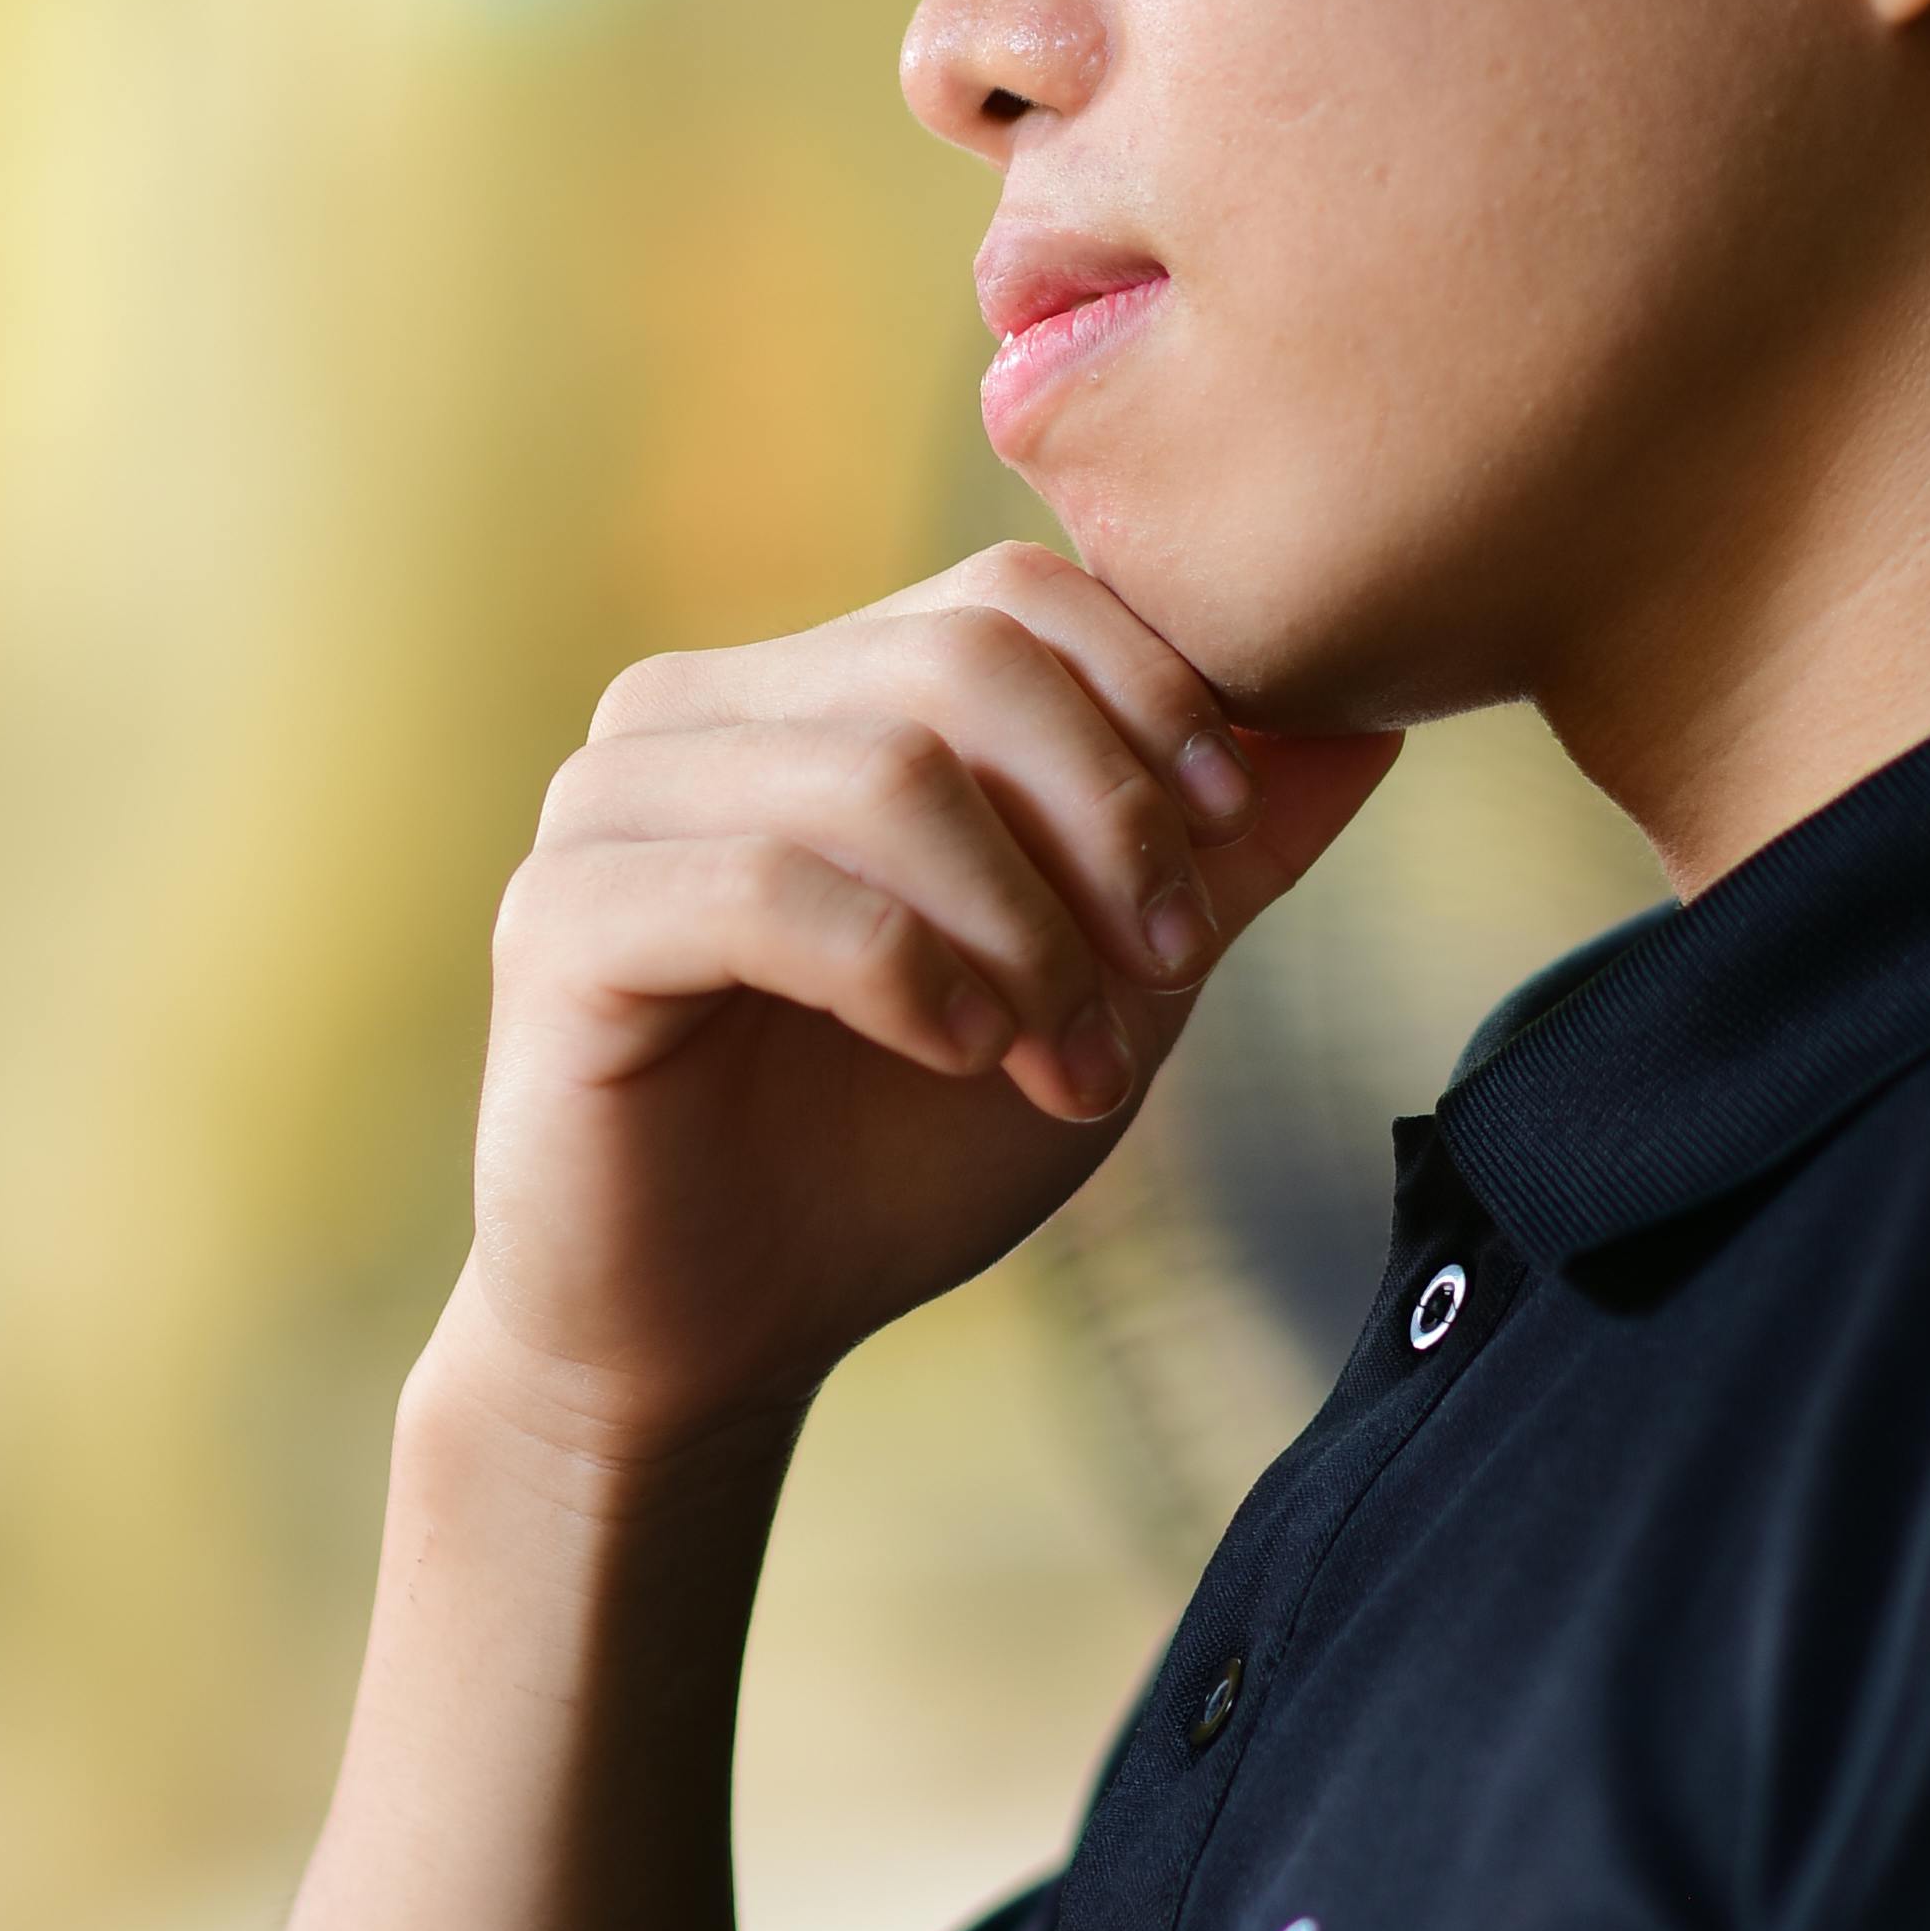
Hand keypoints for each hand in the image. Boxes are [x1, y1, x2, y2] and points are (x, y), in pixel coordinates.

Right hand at [454, 542, 1399, 1471]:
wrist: (714, 1336)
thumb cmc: (894, 1152)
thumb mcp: (1100, 992)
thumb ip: (1213, 862)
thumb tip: (1368, 728)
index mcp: (816, 688)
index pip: (1008, 593)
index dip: (1149, 697)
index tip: (1229, 844)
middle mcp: (698, 708)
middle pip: (958, 661)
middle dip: (1105, 816)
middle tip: (1166, 970)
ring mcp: (612, 800)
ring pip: (879, 771)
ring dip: (1021, 927)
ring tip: (1070, 1061)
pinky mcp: (562, 918)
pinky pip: (767, 887)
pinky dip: (905, 970)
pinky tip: (958, 1053)